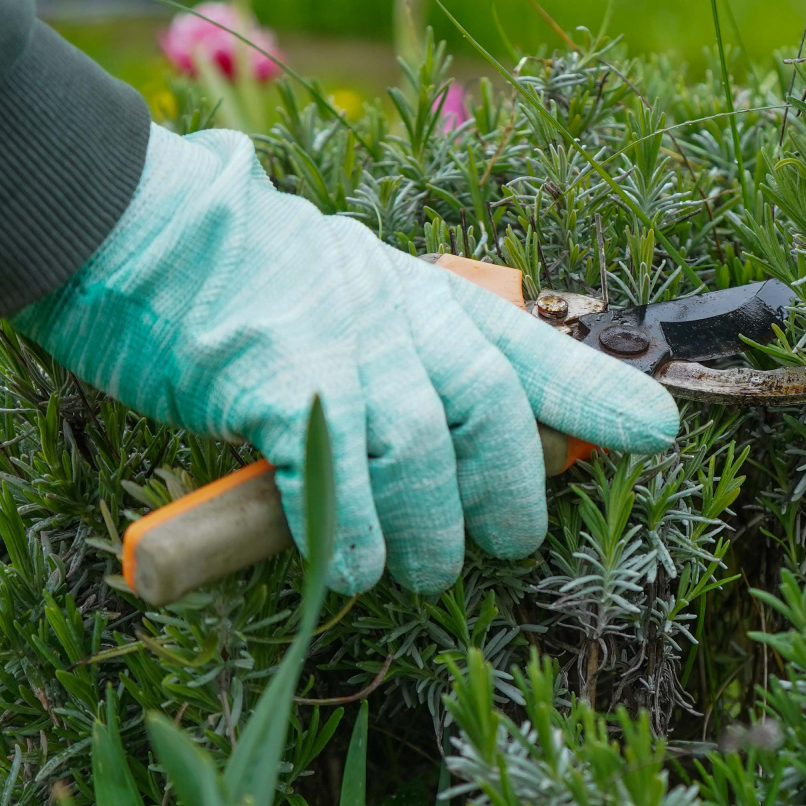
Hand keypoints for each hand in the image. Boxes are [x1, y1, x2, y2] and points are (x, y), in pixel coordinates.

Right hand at [13, 126, 679, 594]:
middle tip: (504, 545)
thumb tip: (450, 434)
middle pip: (486, 410)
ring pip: (417, 455)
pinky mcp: (272, 380)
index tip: (659, 433)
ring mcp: (337, 345)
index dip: (595, 393)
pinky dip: (347, 533)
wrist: (147, 234)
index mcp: (423, 294)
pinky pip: (331, 474)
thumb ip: (408, 350)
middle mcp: (396, 313)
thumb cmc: (247, 278)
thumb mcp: (354, 292)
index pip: (529, 345)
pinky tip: (348, 567)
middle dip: (507, 491)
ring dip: (424, 532)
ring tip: (412, 572)